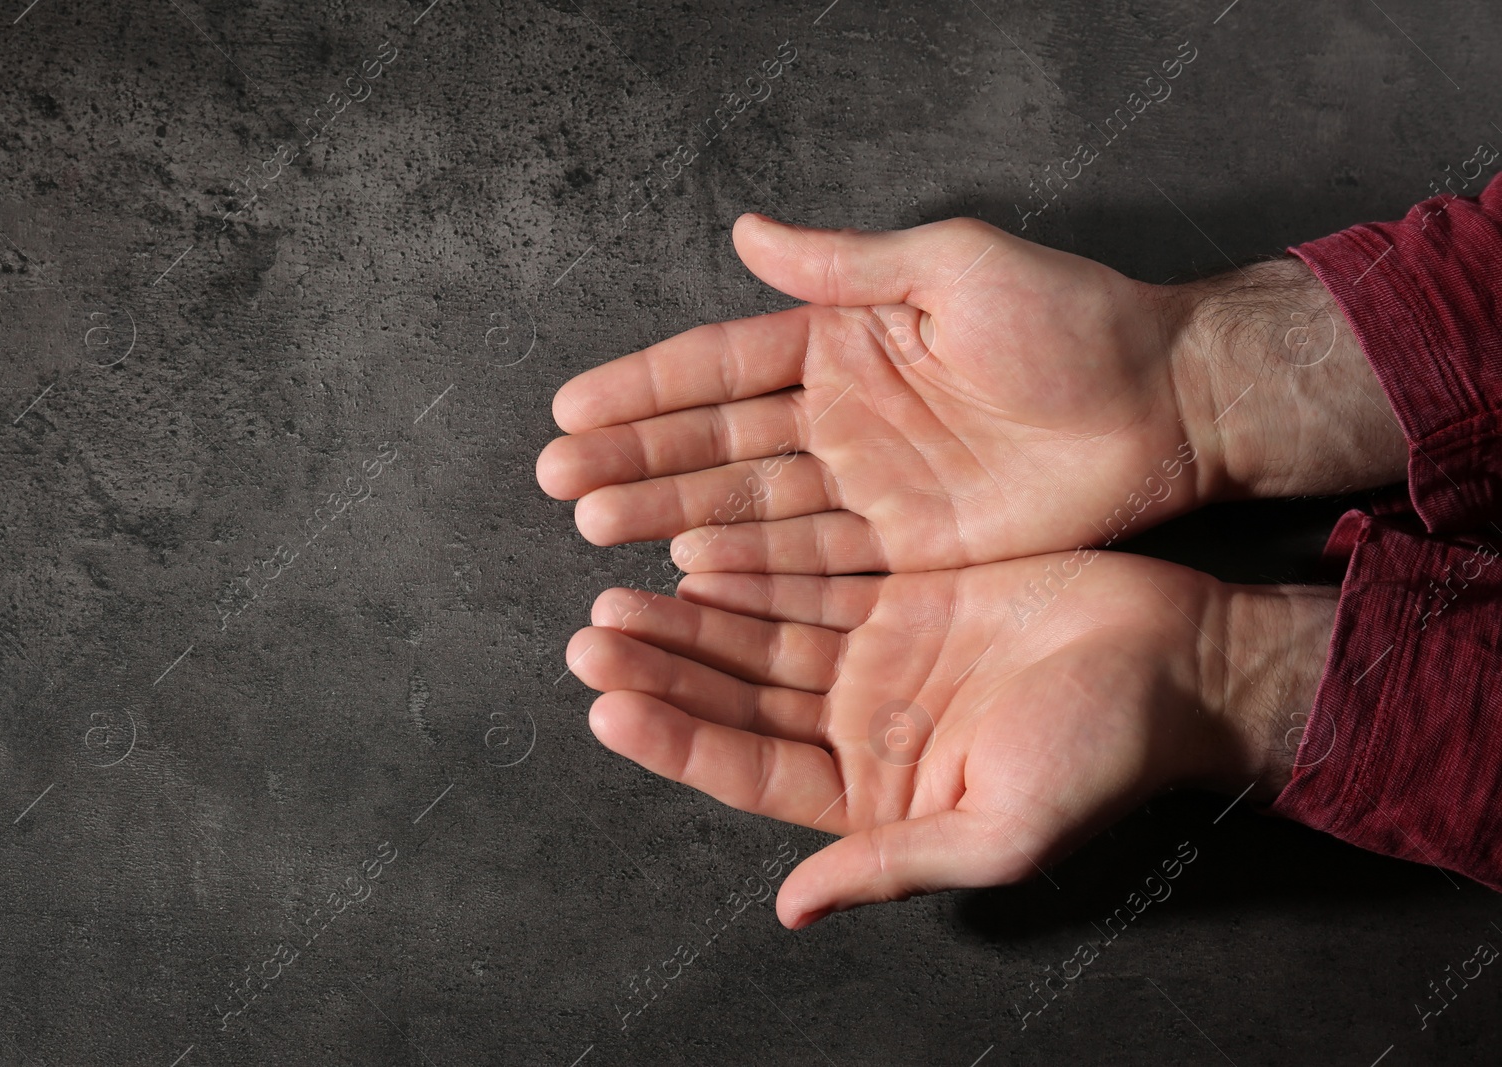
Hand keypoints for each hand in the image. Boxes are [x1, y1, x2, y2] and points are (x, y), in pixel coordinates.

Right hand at [537, 215, 1405, 573]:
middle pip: (717, 444)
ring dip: (671, 514)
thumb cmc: (1069, 320)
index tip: (570, 408)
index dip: (645, 388)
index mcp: (842, 342)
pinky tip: (685, 570)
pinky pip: (807, 559)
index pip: (721, 367)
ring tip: (596, 526)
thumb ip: (844, 265)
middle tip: (560, 483)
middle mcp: (841, 418)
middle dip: (637, 459)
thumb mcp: (952, 268)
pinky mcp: (903, 548)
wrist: (1164, 405)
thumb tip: (746, 231)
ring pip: (747, 504)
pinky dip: (745, 565)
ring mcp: (868, 486)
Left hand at [565, 553, 1335, 926]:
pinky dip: (752, 570)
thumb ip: (889, 862)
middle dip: (663, 670)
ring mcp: (876, 659)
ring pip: (759, 638)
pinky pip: (808, 581)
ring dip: (690, 619)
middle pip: (738, 699)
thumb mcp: (998, 828)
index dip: (677, 739)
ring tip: (615, 596)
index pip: (749, 769)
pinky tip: (693, 554)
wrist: (1183, 661)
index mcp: (873, 796)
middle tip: (589, 636)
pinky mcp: (901, 596)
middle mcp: (861, 728)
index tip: (606, 706)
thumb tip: (791, 911)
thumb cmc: (1103, 755)